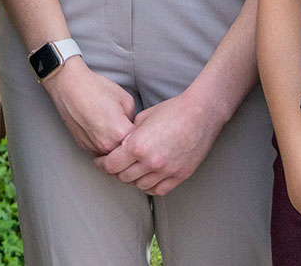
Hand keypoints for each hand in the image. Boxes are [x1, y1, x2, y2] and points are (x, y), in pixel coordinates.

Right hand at [41, 57, 134, 155]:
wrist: (69, 86)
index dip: (143, 136)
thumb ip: (134, 119)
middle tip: (130, 131)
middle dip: (130, 145)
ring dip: (116, 147)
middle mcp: (106, 145)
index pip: (139, 144)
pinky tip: (103, 130)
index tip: (143, 130)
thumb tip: (133, 129)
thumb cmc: (95, 89)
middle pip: (126, 154)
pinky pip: (99, 152)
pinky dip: (104, 145)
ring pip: (112, 156)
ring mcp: (93, 147)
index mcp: (119, 133)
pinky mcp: (83, 147)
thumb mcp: (126, 99)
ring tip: (114, 129)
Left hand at [93, 89, 230, 194]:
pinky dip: (150, 186)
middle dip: (116, 171)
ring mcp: (166, 171)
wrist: (201, 113)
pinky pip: (158, 190)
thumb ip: (129, 134)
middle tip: (115, 165)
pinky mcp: (180, 175)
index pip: (111, 165)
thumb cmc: (173, 110)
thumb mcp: (143, 117)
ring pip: (140, 185)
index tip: (99, 161)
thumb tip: (120, 144)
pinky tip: (148, 177)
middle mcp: (150, 162)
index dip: (101, 164)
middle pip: (123, 177)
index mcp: (137, 146)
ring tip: (132, 170)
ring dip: (133, 179)